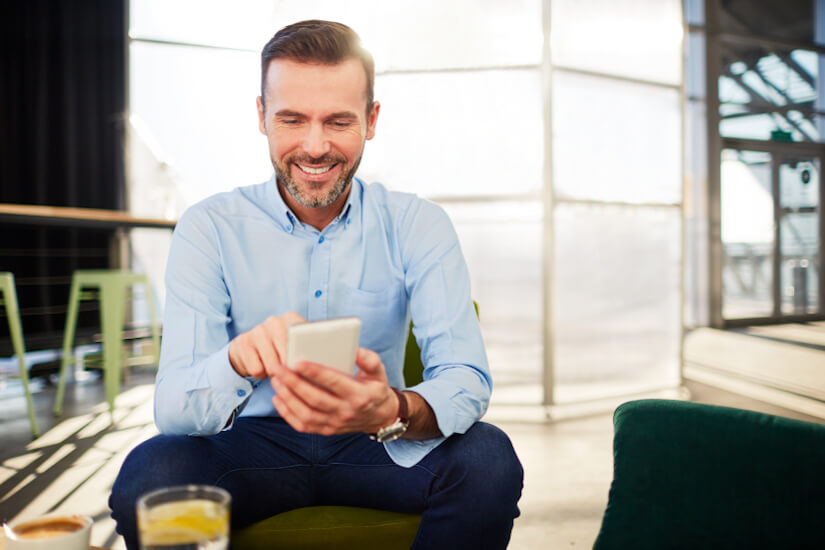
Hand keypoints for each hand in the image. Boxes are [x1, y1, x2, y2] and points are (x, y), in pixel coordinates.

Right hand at [228, 311, 305, 378]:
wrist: (249, 350)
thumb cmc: (280, 351)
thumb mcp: (296, 347)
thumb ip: (310, 351)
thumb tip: (323, 362)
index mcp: (292, 319)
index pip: (304, 341)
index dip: (304, 359)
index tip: (305, 368)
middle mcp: (275, 321)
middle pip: (288, 357)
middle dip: (288, 370)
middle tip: (287, 371)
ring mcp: (257, 330)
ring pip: (272, 366)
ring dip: (273, 373)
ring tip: (272, 366)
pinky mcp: (242, 342)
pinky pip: (257, 369)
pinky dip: (260, 374)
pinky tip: (260, 365)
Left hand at [270, 347, 399, 435]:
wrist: (379, 417)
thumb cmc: (375, 389)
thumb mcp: (379, 372)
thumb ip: (369, 359)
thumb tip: (355, 350)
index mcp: (359, 395)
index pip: (334, 382)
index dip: (315, 372)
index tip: (298, 361)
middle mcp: (346, 412)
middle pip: (315, 398)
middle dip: (293, 383)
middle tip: (278, 368)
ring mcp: (335, 424)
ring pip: (306, 414)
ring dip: (287, 397)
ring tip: (276, 380)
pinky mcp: (326, 430)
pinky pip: (303, 425)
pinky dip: (287, 413)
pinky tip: (278, 398)